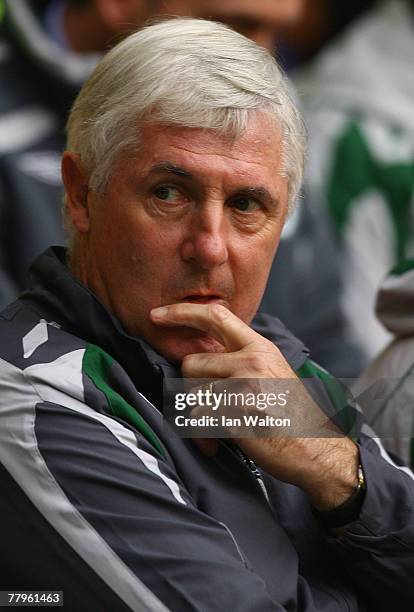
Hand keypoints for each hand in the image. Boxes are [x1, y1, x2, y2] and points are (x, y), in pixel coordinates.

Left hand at [151, 303, 358, 510]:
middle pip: (191, 363)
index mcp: (260, 347)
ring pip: (191, 392)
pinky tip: (218, 441)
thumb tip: (199, 354)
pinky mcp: (238, 413)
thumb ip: (240, 357)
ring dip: (198, 412)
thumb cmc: (290, 414)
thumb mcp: (272, 372)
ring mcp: (246, 385)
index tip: (157, 315)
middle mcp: (252, 360)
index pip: (215, 316)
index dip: (182, 313)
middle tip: (210, 406)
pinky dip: (201, 433)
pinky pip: (197, 418)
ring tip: (219, 424)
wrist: (315, 449)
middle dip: (191, 387)